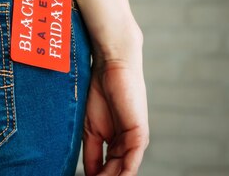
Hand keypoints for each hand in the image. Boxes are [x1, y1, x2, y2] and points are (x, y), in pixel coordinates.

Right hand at [82, 24, 149, 175]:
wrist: (110, 64)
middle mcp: (128, 143)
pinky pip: (132, 161)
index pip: (107, 169)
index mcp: (116, 142)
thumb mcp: (89, 128)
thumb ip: (92, 152)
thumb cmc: (99, 89)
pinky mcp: (139, 133)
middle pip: (116, 172)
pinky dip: (124, 174)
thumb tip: (90, 175)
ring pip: (125, 170)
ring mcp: (135, 139)